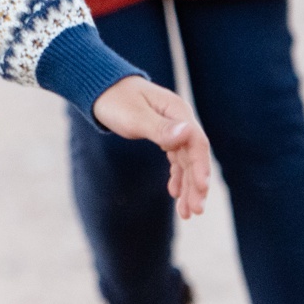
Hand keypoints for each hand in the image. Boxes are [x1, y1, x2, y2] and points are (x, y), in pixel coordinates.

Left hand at [89, 76, 211, 218]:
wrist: (101, 89)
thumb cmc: (115, 100)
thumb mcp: (134, 116)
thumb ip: (160, 128)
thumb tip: (187, 132)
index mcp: (178, 112)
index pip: (197, 143)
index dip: (200, 167)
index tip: (201, 190)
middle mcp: (180, 120)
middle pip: (194, 156)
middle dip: (195, 185)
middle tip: (195, 211)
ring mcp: (173, 128)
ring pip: (186, 161)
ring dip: (187, 187)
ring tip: (187, 213)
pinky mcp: (164, 135)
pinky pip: (176, 159)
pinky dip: (177, 177)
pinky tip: (174, 194)